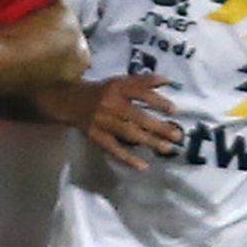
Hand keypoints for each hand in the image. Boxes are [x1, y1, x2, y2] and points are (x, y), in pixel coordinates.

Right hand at [65, 75, 184, 169]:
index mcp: (118, 88)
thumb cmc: (102, 92)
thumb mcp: (120, 81)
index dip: (158, 101)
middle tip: (178, 135)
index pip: (141, 93)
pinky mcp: (97, 136)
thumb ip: (143, 81)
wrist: (69, 101)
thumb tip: (169, 80)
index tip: (175, 111)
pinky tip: (143, 166)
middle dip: (159, 127)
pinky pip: (114, 149)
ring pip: (129, 133)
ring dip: (149, 142)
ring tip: (167, 149)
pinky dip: (128, 158)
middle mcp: (111, 104)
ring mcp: (103, 122)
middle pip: (138, 116)